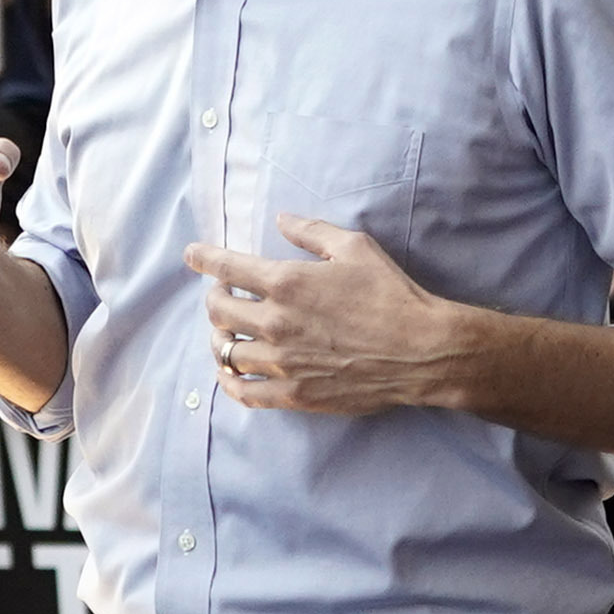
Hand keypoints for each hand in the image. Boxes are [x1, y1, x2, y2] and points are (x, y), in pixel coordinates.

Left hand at [182, 215, 473, 414]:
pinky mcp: (292, 393)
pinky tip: (230, 373)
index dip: (203, 259)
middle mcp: (275, 323)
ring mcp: (281, 362)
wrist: (421, 350)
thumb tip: (280, 220)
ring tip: (226, 333)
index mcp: (287, 283)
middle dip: (215, 298)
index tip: (192, 255)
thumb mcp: (355, 248)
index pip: (226, 268)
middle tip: (223, 295)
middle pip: (218, 311)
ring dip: (220, 338)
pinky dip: (229, 381)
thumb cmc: (391, 294)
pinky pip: (243, 392)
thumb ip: (311, 232)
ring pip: (225, 351)